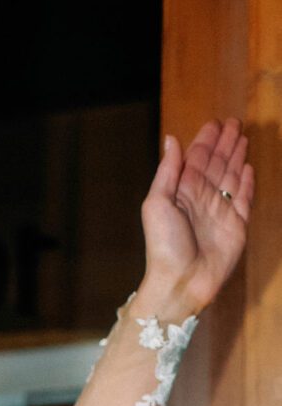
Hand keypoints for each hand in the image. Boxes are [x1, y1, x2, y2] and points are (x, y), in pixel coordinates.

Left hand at [141, 116, 251, 317]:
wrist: (181, 282)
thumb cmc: (164, 246)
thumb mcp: (157, 204)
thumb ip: (167, 172)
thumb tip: (172, 140)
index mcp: (182, 192)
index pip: (196, 159)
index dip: (206, 140)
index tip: (215, 123)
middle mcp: (202, 199)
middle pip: (216, 164)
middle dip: (225, 143)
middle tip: (235, 123)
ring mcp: (220, 211)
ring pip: (231, 176)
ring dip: (237, 156)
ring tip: (243, 137)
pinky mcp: (236, 225)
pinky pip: (244, 198)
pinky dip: (246, 182)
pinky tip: (248, 167)